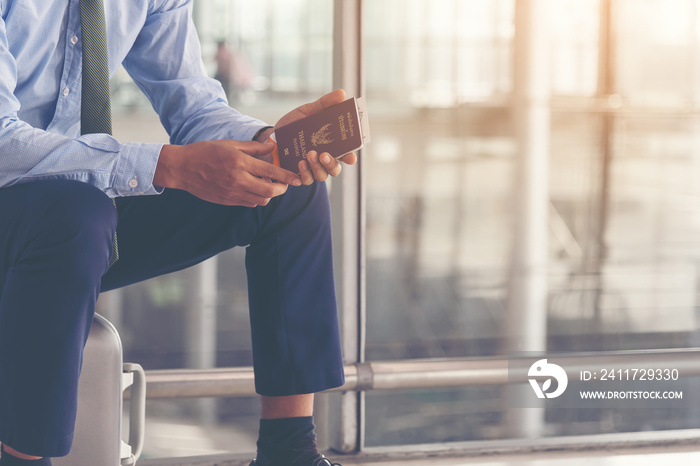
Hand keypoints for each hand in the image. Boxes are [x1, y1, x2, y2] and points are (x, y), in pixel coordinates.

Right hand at [154, 139, 301, 206]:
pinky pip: (249, 203)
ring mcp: (232, 192)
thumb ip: (253, 148)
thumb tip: (271, 147)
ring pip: (260, 200)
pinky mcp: (227, 201)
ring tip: (267, 185)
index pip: (270, 172)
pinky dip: (256, 198)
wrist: (182, 168)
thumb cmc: (205, 152)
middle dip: (281, 189)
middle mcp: (237, 179)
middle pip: (269, 191)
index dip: (287, 176)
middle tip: (284, 184)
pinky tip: (254, 189)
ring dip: (268, 194)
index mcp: (239, 162)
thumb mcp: (229, 144)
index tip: (297, 178)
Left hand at [275, 89, 357, 184]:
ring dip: (317, 167)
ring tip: (310, 154)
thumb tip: (342, 94)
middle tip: (324, 154)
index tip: (350, 157)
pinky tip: (300, 163)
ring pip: (322, 176)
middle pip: (335, 169)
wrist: (271, 135)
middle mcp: (323, 160)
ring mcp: (311, 169)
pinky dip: (304, 173)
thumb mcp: (307, 111)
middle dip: (332, 164)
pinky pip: (306, 180)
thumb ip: (324, 104)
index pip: (346, 155)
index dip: (350, 157)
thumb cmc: (293, 125)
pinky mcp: (298, 175)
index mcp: (330, 146)